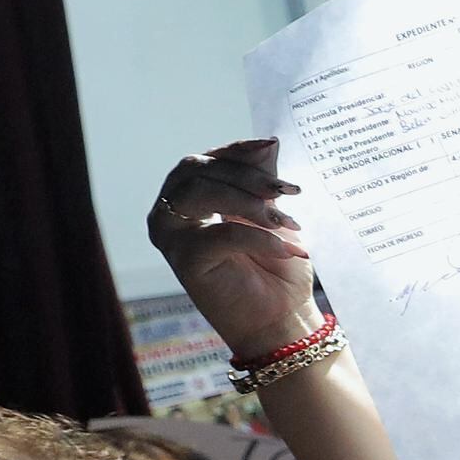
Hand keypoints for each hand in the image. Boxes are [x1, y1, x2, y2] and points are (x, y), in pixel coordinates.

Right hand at [146, 140, 319, 355]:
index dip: (236, 150)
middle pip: (199, 171)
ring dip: (250, 203)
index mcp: (190, 198)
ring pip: (201, 194)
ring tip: (288, 222)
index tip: (270, 145)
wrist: (281, 318)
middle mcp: (171, 213)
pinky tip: (287, 248)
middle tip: (288, 192)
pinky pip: (219, 234)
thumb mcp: (274, 215)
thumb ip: (264, 181)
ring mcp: (171, 237)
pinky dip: (258, 237)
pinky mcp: (183, 261)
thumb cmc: (276, 268)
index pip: (207, 161)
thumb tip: (268, 142)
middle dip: (247, 176)